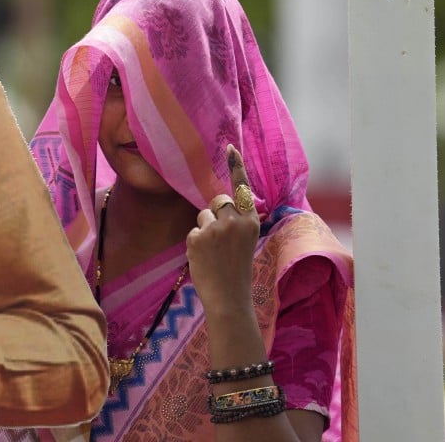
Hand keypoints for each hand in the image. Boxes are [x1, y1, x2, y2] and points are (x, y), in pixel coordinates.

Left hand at [186, 144, 260, 318]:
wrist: (229, 298)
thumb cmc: (236, 271)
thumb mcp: (245, 243)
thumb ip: (235, 224)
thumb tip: (220, 206)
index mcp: (251, 222)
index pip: (242, 188)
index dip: (236, 166)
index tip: (229, 146)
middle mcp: (235, 221)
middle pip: (218, 202)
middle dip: (215, 215)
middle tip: (221, 241)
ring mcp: (216, 228)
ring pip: (203, 216)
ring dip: (204, 231)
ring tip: (214, 253)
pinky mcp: (198, 237)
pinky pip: (193, 232)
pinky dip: (195, 245)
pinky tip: (205, 260)